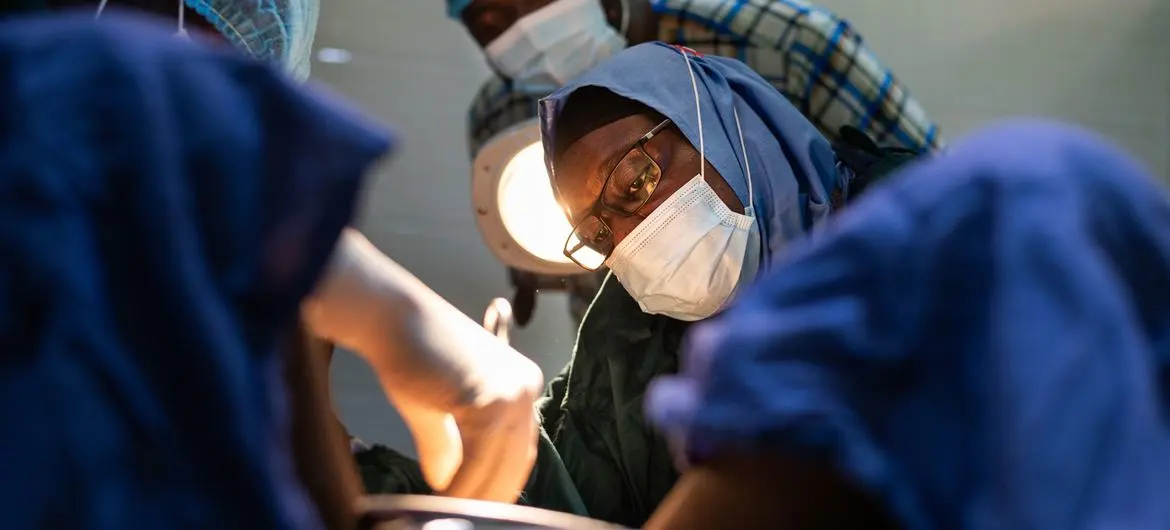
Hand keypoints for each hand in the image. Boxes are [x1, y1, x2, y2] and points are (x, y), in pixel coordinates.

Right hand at [303, 229, 542, 502]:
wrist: (393, 319)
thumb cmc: (411, 354)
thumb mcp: (436, 408)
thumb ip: (449, 444)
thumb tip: (446, 482)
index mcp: (522, 383)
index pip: (520, 448)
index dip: (500, 482)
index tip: (479, 507)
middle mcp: (526, 386)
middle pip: (514, 460)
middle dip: (490, 494)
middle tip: (463, 518)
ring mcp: (513, 392)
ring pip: (496, 465)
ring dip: (471, 496)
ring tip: (446, 515)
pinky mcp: (491, 401)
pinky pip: (477, 461)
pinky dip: (459, 485)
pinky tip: (440, 498)